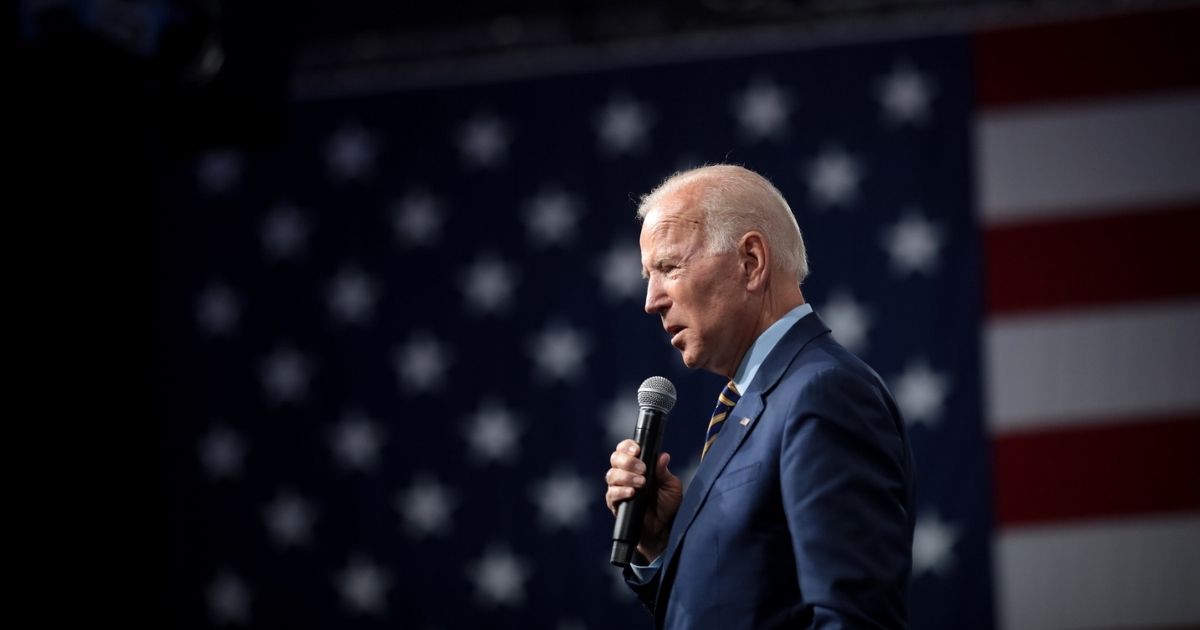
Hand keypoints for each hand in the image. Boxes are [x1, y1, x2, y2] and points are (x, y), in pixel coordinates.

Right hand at [605, 439, 681, 561]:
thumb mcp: (671, 486)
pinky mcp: (614, 503)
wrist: (663, 528)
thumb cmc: (667, 504)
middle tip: (643, 469)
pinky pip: (611, 494)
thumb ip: (664, 472)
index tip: (637, 450)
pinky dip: (621, 491)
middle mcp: (625, 474)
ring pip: (612, 475)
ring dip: (626, 476)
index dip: (628, 446)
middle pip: (616, 458)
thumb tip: (663, 456)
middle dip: (628, 461)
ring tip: (641, 483)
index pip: (626, 449)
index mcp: (638, 465)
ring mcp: (618, 488)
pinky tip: (632, 493)